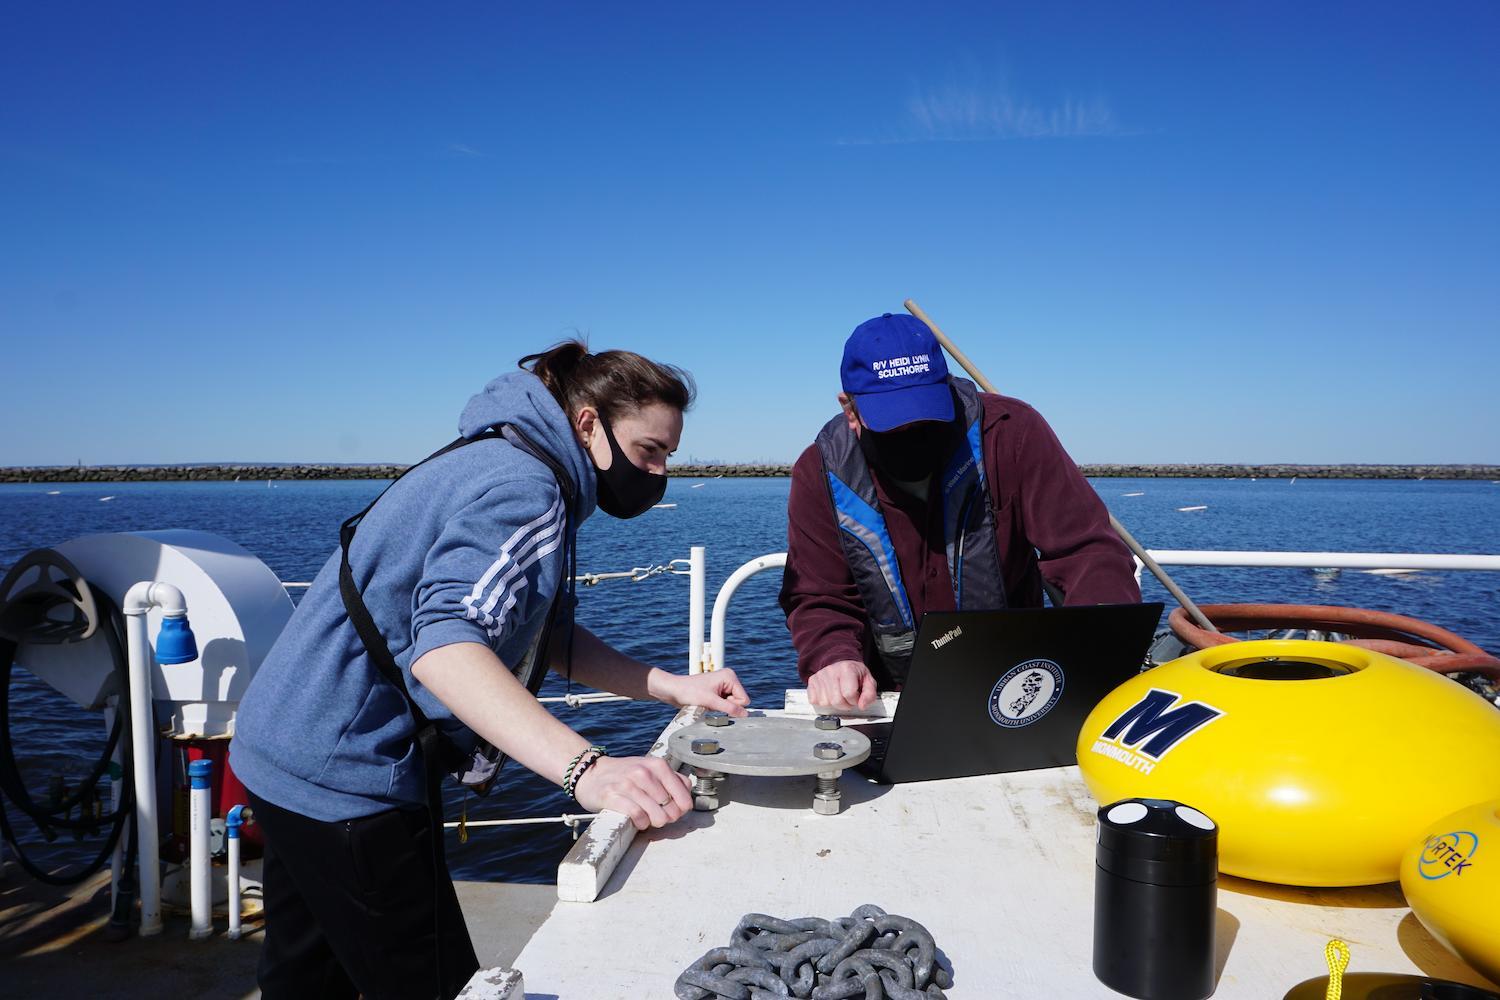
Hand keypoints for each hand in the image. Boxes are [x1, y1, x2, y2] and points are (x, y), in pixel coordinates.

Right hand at [572, 754, 692, 830]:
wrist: (591, 773)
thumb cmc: (625, 774)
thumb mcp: (651, 769)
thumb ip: (672, 780)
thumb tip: (686, 801)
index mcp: (657, 765)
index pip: (684, 795)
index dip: (682, 809)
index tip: (674, 811)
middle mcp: (644, 773)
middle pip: (672, 809)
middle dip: (667, 817)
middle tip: (657, 815)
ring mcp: (628, 784)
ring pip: (658, 816)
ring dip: (654, 822)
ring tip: (647, 817)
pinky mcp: (613, 796)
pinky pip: (639, 817)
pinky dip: (641, 823)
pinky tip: (637, 820)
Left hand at [650, 668, 750, 716]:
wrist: (674, 691)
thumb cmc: (689, 691)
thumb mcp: (711, 702)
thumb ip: (730, 708)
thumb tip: (745, 714)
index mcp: (729, 676)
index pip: (744, 699)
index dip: (733, 705)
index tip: (718, 702)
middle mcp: (728, 679)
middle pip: (739, 701)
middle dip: (726, 706)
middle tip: (712, 702)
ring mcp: (723, 685)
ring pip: (732, 704)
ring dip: (721, 707)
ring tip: (708, 702)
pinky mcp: (717, 691)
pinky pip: (725, 704)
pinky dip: (717, 707)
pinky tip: (707, 703)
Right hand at [807, 659, 877, 711]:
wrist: (839, 662)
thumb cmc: (854, 673)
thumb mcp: (868, 681)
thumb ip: (869, 694)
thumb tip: (862, 705)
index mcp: (847, 669)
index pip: (849, 694)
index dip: (854, 700)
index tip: (856, 696)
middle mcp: (831, 671)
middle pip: (836, 701)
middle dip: (845, 704)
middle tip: (847, 698)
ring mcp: (820, 676)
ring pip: (825, 702)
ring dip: (834, 703)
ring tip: (838, 694)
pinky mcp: (812, 681)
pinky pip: (815, 700)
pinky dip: (823, 701)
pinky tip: (829, 694)